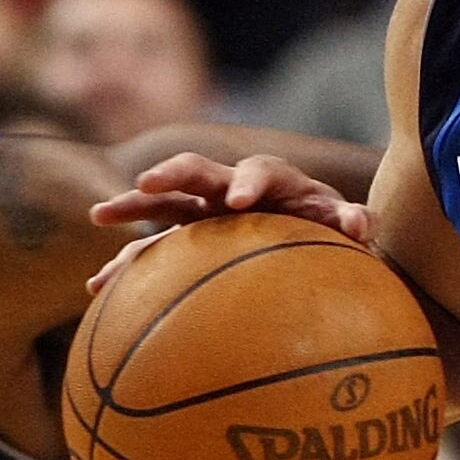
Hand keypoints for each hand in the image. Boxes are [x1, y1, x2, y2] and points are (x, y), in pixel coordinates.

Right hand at [87, 153, 369, 291]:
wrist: (304, 232)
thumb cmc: (326, 229)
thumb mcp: (343, 225)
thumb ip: (353, 222)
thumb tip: (362, 224)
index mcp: (272, 180)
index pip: (259, 171)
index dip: (249, 181)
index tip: (240, 200)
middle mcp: (229, 187)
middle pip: (196, 169)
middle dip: (172, 172)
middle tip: (148, 182)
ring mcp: (202, 210)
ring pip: (162, 201)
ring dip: (132, 206)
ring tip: (99, 216)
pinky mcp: (185, 237)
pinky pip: (151, 246)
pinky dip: (126, 264)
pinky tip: (98, 289)